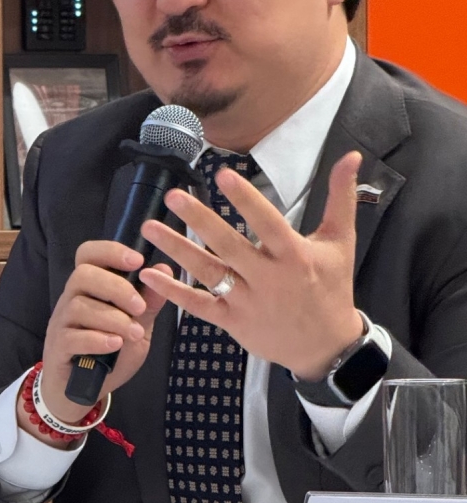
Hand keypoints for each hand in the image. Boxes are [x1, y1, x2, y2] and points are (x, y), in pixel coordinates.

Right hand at [19, 240, 172, 442]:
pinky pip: (72, 336)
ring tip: (134, 334)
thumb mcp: (138, 327)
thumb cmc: (110, 354)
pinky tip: (115, 345)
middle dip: (116, 288)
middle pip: (83, 275)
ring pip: (79, 306)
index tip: (138, 260)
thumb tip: (167, 271)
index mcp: (90, 288)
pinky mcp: (57, 347)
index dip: (111, 251)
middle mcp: (71, 299)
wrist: (83, 391)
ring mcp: (61, 323)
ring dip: (113, 318)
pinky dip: (97, 339)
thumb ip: (150, 303)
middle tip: (139, 307)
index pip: (88, 254)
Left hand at [139, 150, 363, 379]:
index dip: (245, 199)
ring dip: (176, 249)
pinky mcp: (231, 322)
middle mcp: (268, 278)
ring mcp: (247, 301)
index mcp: (294, 256)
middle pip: (229, 245)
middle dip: (199, 220)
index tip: (222, 175)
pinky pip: (198, 305)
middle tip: (173, 196)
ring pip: (207, 272)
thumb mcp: (340, 242)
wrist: (326, 346)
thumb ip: (340, 198)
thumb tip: (351, 156)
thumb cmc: (331, 288)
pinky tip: (149, 274)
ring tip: (149, 227)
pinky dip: (172, 291)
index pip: (267, 223)